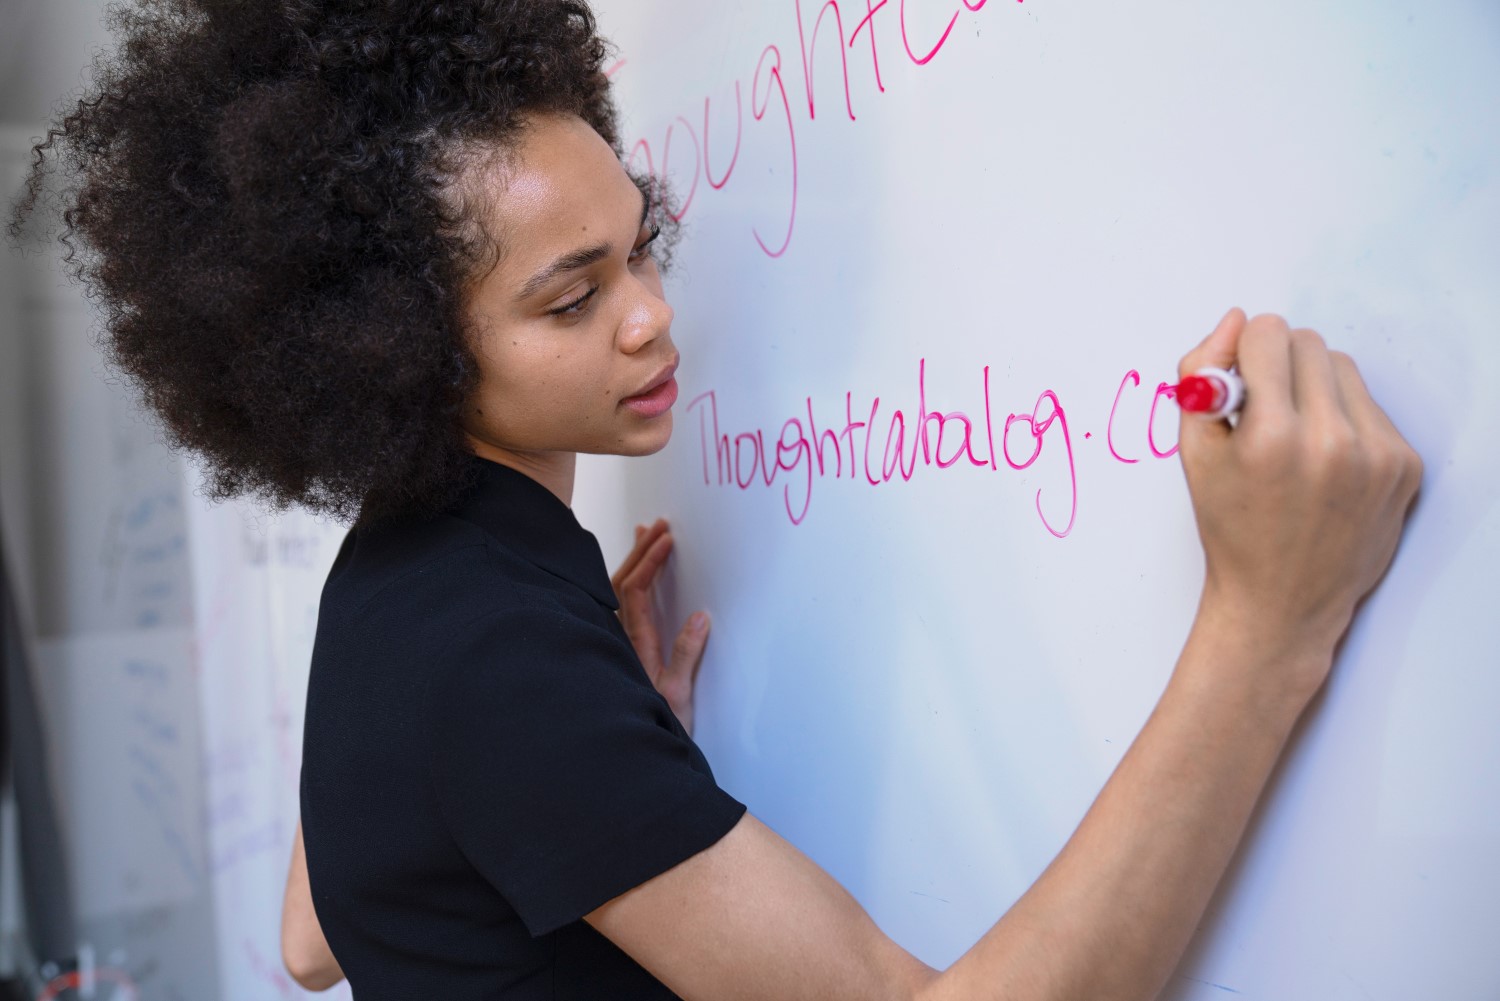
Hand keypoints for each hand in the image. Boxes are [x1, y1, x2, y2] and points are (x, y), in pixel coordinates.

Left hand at [611, 519, 710, 734]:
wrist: (630, 752)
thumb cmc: (655, 725)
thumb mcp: (678, 695)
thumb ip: (687, 655)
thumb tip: (700, 616)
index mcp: (633, 645)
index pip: (635, 591)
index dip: (649, 561)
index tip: (667, 539)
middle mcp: (618, 639)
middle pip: (621, 583)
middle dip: (641, 551)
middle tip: (660, 525)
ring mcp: (616, 643)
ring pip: (614, 592)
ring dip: (631, 561)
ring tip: (644, 534)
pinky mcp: (620, 649)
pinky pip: (616, 604)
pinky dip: (627, 580)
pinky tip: (632, 573)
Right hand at [1178, 309, 1421, 705]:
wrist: (1281, 603)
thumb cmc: (1231, 529)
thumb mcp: (1192, 453)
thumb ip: (1200, 375)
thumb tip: (1235, 320)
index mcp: (1269, 438)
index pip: (1266, 334)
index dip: (1242, 353)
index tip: (1236, 381)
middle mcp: (1329, 442)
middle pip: (1306, 342)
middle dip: (1278, 364)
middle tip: (1262, 410)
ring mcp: (1374, 455)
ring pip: (1342, 367)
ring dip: (1314, 387)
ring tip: (1294, 436)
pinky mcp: (1403, 466)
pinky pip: (1370, 405)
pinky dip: (1344, 419)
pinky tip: (1324, 460)